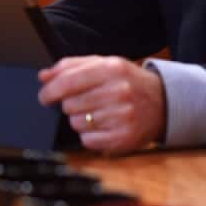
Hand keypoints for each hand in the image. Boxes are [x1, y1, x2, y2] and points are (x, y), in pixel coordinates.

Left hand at [37, 55, 164, 153]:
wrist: (163, 102)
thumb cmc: (127, 81)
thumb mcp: (104, 64)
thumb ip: (71, 66)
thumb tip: (43, 76)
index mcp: (110, 69)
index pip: (68, 82)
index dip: (49, 91)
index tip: (44, 96)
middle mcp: (118, 92)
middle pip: (69, 104)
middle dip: (69, 104)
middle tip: (83, 102)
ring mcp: (122, 116)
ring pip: (76, 123)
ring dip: (80, 119)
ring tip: (96, 112)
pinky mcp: (123, 138)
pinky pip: (87, 140)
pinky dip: (89, 135)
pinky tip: (102, 125)